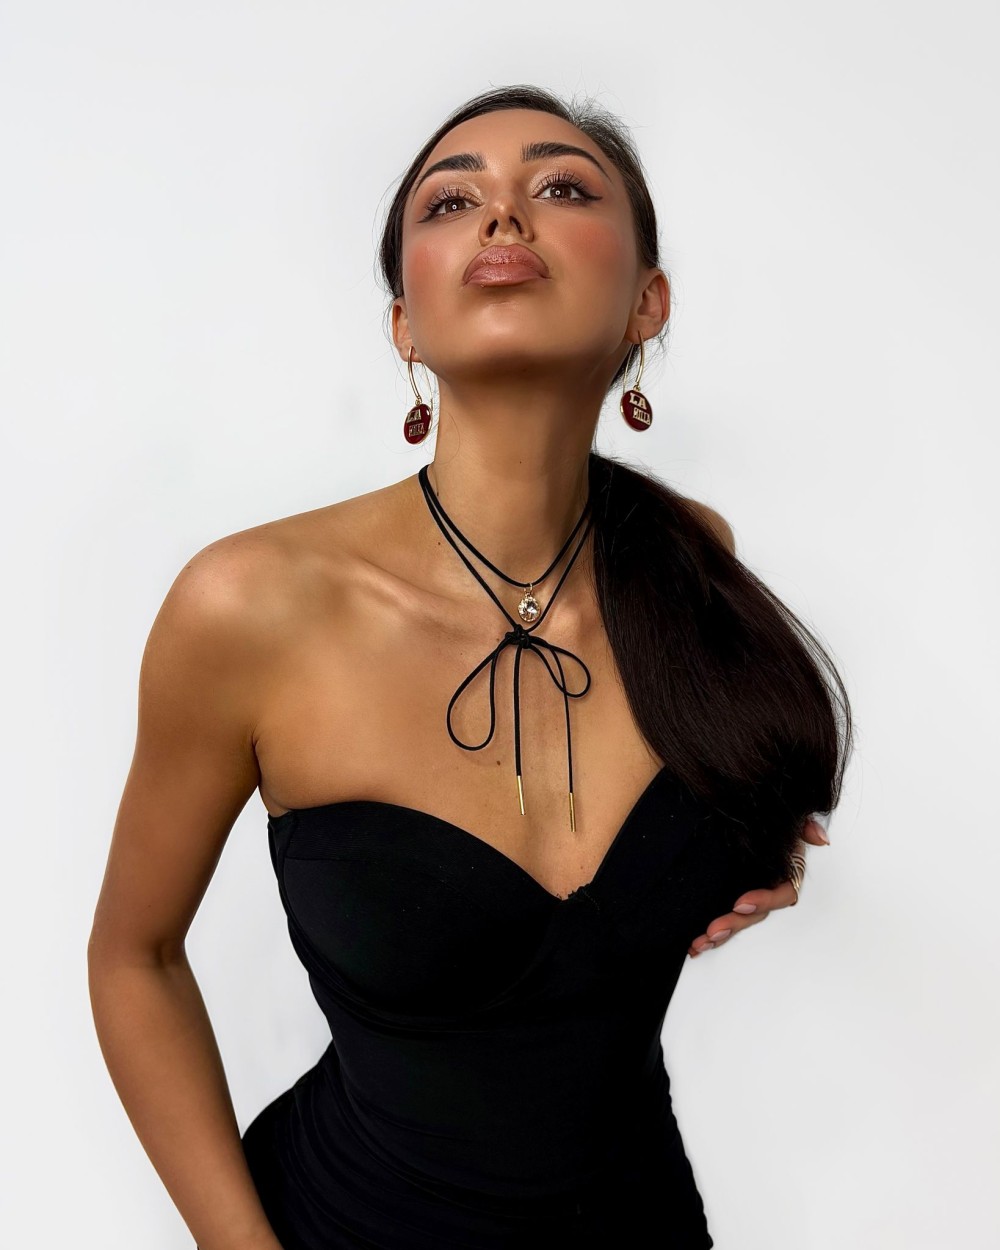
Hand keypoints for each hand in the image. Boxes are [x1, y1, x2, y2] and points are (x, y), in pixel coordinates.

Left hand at [687, 816, 829, 957]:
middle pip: (756, 913)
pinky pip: (721, 917)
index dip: (764, 901)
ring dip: (720, 935)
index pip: (782, 893)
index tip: (741, 904)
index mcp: (784, 872)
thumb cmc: (770, 818)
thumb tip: (819, 838)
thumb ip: (805, 825)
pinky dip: (708, 934)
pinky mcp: (726, 895)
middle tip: (714, 931)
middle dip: (735, 924)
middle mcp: (767, 887)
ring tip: (701, 943)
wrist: (741, 808)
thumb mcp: (789, 819)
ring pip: (737, 920)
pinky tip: (695, 945)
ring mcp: (747, 893)